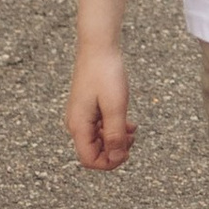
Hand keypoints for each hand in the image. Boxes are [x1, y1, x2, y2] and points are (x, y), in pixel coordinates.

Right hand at [65, 42, 134, 169]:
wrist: (98, 46)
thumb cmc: (105, 73)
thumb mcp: (115, 106)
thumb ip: (115, 135)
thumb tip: (117, 159)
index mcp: (78, 125)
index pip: (89, 160)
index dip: (109, 163)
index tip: (127, 152)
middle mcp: (76, 123)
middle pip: (94, 152)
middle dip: (115, 150)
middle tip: (132, 138)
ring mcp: (81, 115)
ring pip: (98, 140)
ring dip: (116, 139)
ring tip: (132, 129)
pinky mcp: (88, 108)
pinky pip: (100, 127)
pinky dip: (114, 128)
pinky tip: (128, 122)